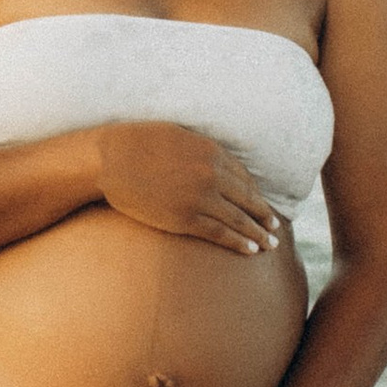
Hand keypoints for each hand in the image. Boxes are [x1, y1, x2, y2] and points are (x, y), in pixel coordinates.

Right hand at [91, 121, 281, 253]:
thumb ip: (203, 149)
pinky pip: (220, 234)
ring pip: (239, 220)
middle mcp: (212, 175)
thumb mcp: (179, 135)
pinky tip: (250, 250)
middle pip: (248, 200)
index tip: (262, 204)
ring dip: (259, 234)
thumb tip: (219, 161)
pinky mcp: (185, 219)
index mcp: (212, 152)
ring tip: (270, 244)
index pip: (244, 178)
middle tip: (276, 227)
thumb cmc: (138, 142)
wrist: (110, 159)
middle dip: (265, 216)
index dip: (256, 194)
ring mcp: (200, 198)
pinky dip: (238, 243)